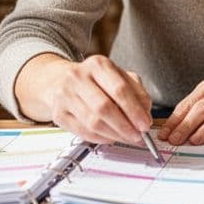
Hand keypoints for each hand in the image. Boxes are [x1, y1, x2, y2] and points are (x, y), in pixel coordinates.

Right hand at [15, 53, 152, 144]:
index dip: (134, 110)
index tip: (145, 124)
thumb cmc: (95, 80)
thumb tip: (145, 112)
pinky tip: (112, 137)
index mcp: (98, 64)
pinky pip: (83, 132)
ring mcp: (65, 96)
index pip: (119, 89)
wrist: (59, 80)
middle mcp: (78, 77)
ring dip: (115, 135)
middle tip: (138, 135)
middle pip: (104, 108)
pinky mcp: (58, 114)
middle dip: (125, 126)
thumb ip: (137, 92)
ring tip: (128, 138)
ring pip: (93, 123)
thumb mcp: (119, 76)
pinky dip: (101, 139)